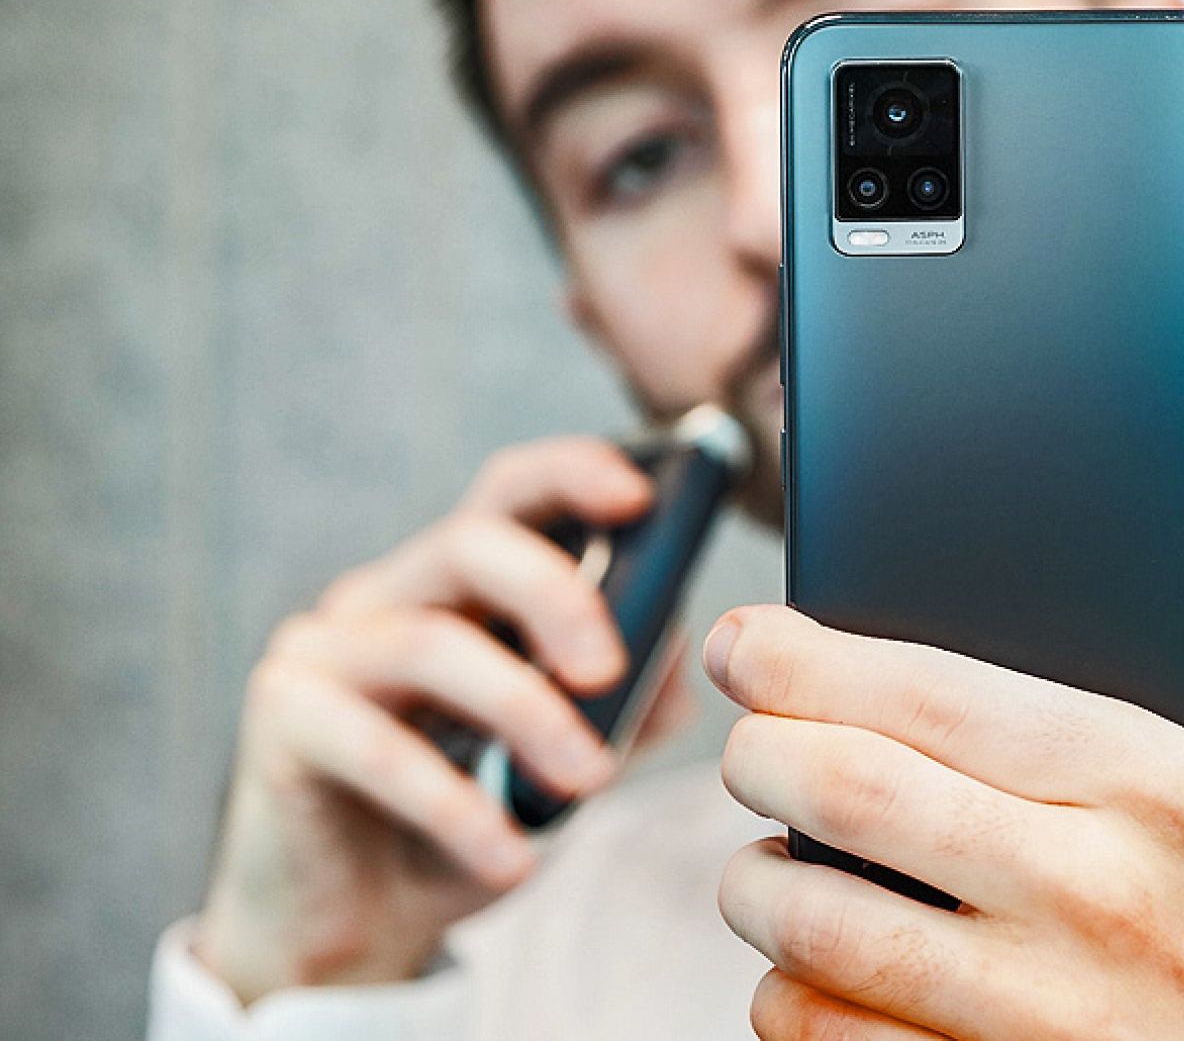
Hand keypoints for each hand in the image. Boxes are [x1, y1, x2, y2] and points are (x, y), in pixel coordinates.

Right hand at [196, 438, 679, 1002]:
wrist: (356, 934)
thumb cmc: (464, 827)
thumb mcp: (564, 761)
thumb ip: (625, 700)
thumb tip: (676, 644)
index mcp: (460, 586)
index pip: (511, 494)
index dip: (573, 475)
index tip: (643, 496)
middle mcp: (386, 596)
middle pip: (470, 542)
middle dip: (556, 596)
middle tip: (609, 673)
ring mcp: (324, 651)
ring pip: (429, 642)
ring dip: (524, 712)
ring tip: (588, 782)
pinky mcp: (280, 722)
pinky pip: (376, 746)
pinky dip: (456, 804)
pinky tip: (512, 855)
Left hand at [706, 463, 1183, 1039]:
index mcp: (1158, 788)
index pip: (933, 695)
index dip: (807, 659)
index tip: (744, 641)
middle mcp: (1092, 892)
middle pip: (851, 791)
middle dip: (758, 754)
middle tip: (746, 744)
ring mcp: (1041, 1010)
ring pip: (819, 926)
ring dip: (755, 888)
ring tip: (762, 865)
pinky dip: (787, 1004)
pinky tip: (806, 978)